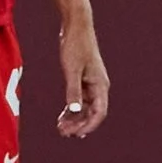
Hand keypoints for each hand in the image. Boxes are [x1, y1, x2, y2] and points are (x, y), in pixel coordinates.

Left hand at [55, 16, 108, 138]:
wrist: (76, 28)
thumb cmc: (75, 46)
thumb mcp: (71, 70)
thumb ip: (73, 90)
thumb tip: (75, 111)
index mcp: (100, 85)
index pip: (99, 113)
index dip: (88, 126)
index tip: (75, 135)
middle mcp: (99, 87)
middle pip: (92, 113)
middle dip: (79, 125)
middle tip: (63, 134)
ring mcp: (91, 84)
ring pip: (86, 108)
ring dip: (75, 119)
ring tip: (61, 129)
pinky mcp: (83, 79)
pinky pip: (80, 100)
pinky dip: (72, 110)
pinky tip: (62, 117)